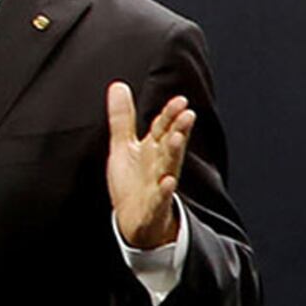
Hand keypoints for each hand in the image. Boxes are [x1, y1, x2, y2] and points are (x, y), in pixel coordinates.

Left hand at [107, 80, 191, 249]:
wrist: (135, 220)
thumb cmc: (132, 181)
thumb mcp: (124, 145)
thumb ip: (124, 117)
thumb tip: (118, 85)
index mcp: (154, 148)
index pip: (163, 127)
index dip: (170, 114)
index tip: (180, 100)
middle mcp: (160, 164)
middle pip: (170, 143)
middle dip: (179, 129)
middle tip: (187, 114)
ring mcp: (158, 184)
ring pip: (169, 166)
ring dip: (174, 152)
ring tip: (176, 138)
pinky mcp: (154, 205)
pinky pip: (160, 197)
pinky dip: (165, 190)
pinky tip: (168, 182)